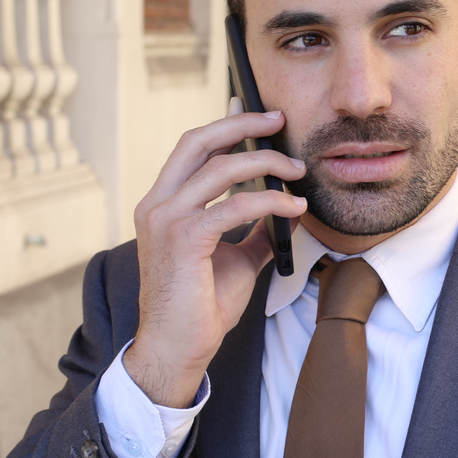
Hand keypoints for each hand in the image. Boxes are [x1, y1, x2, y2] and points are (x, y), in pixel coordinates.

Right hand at [125, 99, 307, 407]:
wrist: (179, 348)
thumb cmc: (203, 305)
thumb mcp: (236, 257)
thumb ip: (255, 229)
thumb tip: (285, 207)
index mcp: (163, 203)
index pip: (193, 148)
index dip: (226, 125)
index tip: (256, 109)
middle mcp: (158, 204)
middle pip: (198, 141)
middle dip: (242, 124)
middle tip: (280, 119)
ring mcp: (165, 219)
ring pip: (220, 168)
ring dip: (267, 164)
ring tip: (299, 172)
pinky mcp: (183, 239)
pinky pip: (235, 205)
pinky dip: (271, 201)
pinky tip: (295, 208)